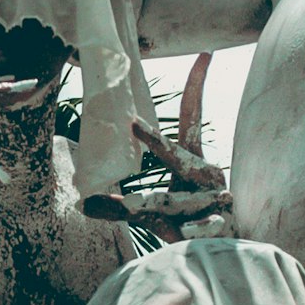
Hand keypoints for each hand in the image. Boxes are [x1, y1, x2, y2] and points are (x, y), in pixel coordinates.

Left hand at [82, 53, 232, 240]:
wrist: (221, 249)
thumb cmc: (187, 222)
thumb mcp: (152, 214)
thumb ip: (120, 209)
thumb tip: (83, 202)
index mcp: (191, 162)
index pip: (192, 118)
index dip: (196, 88)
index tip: (204, 55)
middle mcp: (205, 174)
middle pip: (179, 155)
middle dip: (156, 144)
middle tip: (133, 125)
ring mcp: (214, 199)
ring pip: (186, 196)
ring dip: (163, 202)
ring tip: (134, 203)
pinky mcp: (220, 224)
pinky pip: (205, 226)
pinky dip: (197, 229)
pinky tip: (189, 232)